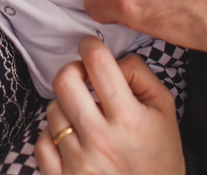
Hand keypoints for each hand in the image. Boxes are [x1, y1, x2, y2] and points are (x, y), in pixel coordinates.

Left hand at [34, 36, 184, 174]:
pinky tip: (72, 139)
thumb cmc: (160, 158)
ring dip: (66, 107)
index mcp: (129, 119)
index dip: (90, 45)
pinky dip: (53, 135)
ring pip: (53, 110)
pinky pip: (42, 141)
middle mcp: (100, 139)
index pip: (99, 64)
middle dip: (73, 70)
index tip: (89, 45)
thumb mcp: (165, 112)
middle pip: (65, 81)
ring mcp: (78, 162)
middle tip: (82, 77)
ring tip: (85, 118)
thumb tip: (113, 60)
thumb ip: (141, 76)